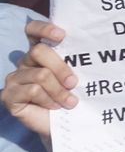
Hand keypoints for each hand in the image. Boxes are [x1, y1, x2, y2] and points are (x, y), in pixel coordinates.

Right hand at [1, 20, 75, 137]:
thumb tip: (88, 51)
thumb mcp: (73, 75)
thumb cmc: (70, 94)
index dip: (44, 28)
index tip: (62, 35)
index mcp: (39, 51)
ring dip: (59, 90)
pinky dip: (49, 99)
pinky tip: (54, 106)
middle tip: (74, 82)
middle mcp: (24, 62)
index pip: (33, 30)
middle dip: (61, 67)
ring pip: (40, 74)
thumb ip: (72, 61)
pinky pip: (33, 91)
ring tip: (69, 101)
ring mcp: (14, 78)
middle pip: (38, 51)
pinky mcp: (9, 95)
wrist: (63, 123)